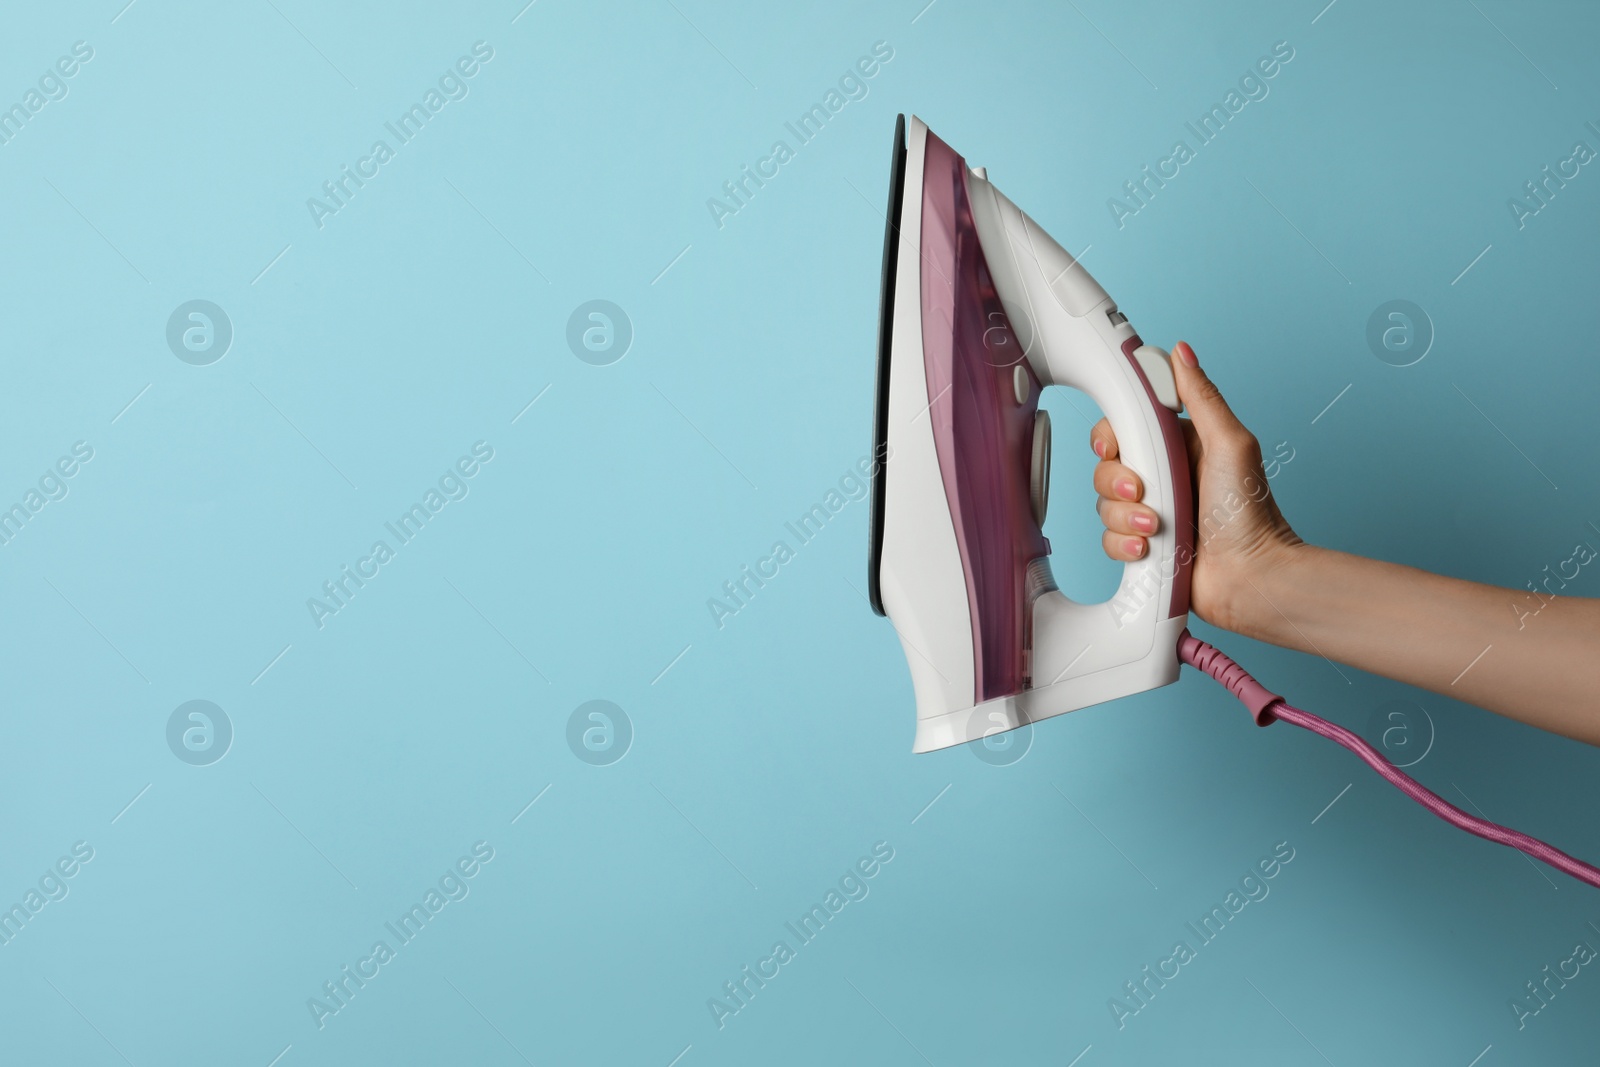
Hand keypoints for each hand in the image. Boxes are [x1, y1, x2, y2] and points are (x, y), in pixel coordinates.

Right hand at [1088, 341, 1303, 631]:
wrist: (1251, 577)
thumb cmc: (1251, 513)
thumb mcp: (1231, 442)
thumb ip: (1200, 397)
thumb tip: (1181, 352)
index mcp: (1178, 446)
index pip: (1123, 427)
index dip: (1113, 437)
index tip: (1119, 446)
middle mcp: (1161, 477)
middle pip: (1106, 467)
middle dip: (1119, 483)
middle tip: (1147, 492)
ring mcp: (1150, 512)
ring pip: (1103, 505)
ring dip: (1126, 518)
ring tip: (1158, 527)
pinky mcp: (1142, 546)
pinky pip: (1108, 540)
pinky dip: (1125, 545)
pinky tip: (1149, 550)